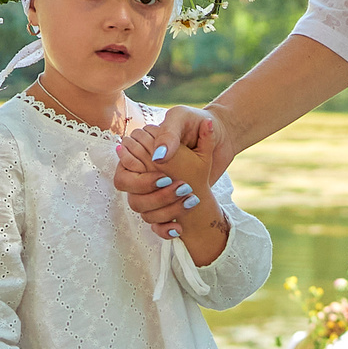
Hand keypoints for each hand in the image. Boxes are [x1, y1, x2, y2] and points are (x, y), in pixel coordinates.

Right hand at [114, 104, 232, 236]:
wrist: (221, 136)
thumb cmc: (197, 123)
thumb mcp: (183, 119)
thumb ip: (168, 133)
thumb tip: (158, 158)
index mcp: (141, 153)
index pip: (126, 174)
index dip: (143, 180)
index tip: (166, 177)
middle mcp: (145, 173)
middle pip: (133, 197)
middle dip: (157, 197)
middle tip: (183, 188)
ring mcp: (156, 189)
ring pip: (144, 212)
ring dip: (166, 211)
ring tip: (191, 200)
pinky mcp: (170, 201)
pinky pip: (156, 225)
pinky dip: (166, 229)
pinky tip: (180, 228)